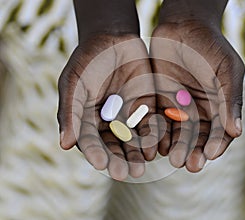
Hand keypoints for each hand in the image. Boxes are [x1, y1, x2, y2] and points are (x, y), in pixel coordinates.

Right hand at [57, 34, 157, 179]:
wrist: (113, 38)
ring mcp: (128, 115)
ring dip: (137, 153)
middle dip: (118, 159)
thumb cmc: (88, 60)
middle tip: (123, 172)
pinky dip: (154, 136)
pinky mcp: (147, 107)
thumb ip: (71, 112)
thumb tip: (64, 145)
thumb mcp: (74, 83)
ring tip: (140, 166)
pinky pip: (151, 124)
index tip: (101, 164)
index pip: (91, 142)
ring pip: (134, 140)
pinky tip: (156, 147)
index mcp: (88, 120)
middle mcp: (109, 122)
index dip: (95, 153)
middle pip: (114, 146)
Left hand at [150, 4, 244, 171]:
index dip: (216, 144)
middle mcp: (199, 110)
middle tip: (189, 164)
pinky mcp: (159, 100)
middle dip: (194, 151)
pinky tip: (157, 143)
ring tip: (173, 158)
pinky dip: (158, 132)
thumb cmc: (210, 45)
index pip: (219, 132)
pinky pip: (158, 120)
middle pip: (197, 137)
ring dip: (175, 146)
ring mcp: (178, 106)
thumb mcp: (227, 69)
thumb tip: (236, 132)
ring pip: (177, 133)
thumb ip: (230, 99)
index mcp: (218, 105)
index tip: (210, 154)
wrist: (182, 25)